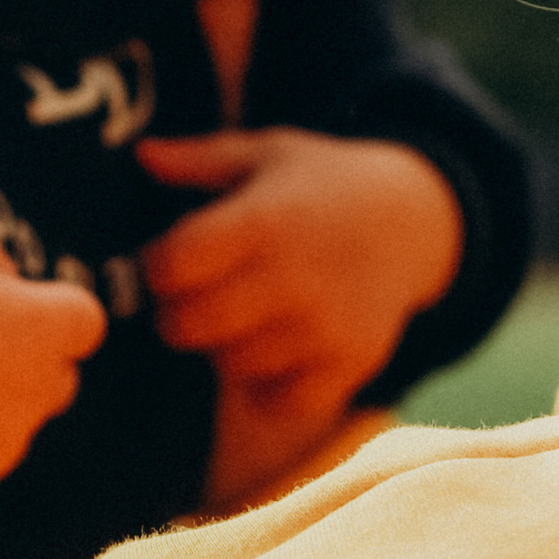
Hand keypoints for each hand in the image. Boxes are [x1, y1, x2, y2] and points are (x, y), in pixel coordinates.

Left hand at [138, 131, 461, 503]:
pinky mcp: (349, 364)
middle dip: (179, 315)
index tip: (171, 261)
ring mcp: (323, 326)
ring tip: (244, 320)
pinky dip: (267, 389)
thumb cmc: (323, 185)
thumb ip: (200, 160)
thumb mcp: (268, 155)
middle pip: (190, 325)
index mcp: (264, 219)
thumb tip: (143, 156)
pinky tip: (273, 356)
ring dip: (225, 349)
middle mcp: (293, 275)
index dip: (158, 267)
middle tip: (196, 300)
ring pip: (231, 366)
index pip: (173, 264)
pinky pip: (280, 402)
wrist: (415, 222)